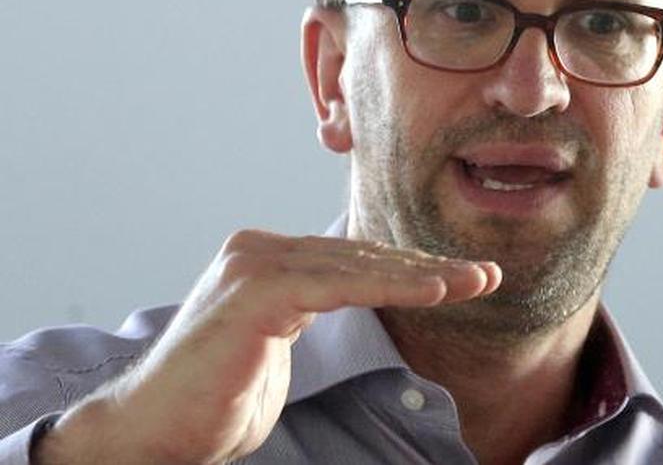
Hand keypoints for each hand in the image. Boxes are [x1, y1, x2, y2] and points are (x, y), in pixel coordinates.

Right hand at [34, 229, 500, 464]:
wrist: (154, 432)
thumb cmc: (215, 400)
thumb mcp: (278, 346)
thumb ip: (310, 311)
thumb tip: (356, 296)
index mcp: (265, 258)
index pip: (352, 259)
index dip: (411, 268)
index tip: (464, 278)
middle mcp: (258, 249)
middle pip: (362, 256)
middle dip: (429, 267)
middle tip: (487, 275)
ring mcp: (254, 263)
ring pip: (358, 266)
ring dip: (425, 274)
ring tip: (476, 281)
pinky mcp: (255, 290)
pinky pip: (339, 284)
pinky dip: (392, 285)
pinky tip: (436, 290)